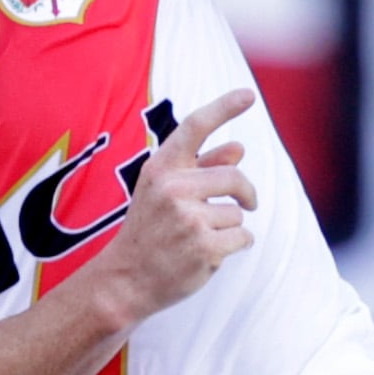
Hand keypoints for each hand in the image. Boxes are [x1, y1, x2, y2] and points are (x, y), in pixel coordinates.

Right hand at [102, 89, 259, 321]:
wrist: (124, 280)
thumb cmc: (148, 232)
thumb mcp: (163, 193)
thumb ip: (200, 169)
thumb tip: (238, 149)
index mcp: (160, 169)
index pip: (194, 127)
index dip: (223, 107)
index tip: (248, 94)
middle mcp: (173, 189)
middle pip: (234, 179)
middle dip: (246, 193)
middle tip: (250, 202)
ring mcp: (188, 219)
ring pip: (238, 213)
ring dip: (229, 227)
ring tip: (199, 239)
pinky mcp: (204, 247)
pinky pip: (243, 237)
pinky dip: (235, 246)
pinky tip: (208, 254)